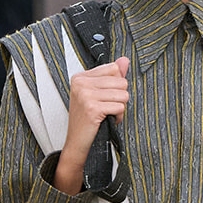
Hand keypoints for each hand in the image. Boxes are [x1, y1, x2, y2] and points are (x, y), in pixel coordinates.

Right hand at [54, 56, 129, 193]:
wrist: (77, 143)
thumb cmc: (87, 120)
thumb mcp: (98, 94)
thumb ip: (112, 75)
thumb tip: (125, 60)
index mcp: (81, 76)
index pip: (114, 69)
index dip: (116, 85)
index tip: (105, 97)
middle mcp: (81, 83)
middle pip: (121, 81)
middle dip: (120, 98)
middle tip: (107, 108)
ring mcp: (85, 95)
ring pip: (122, 94)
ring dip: (120, 108)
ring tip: (107, 114)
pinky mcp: (92, 108)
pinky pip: (120, 107)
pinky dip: (118, 117)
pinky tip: (108, 121)